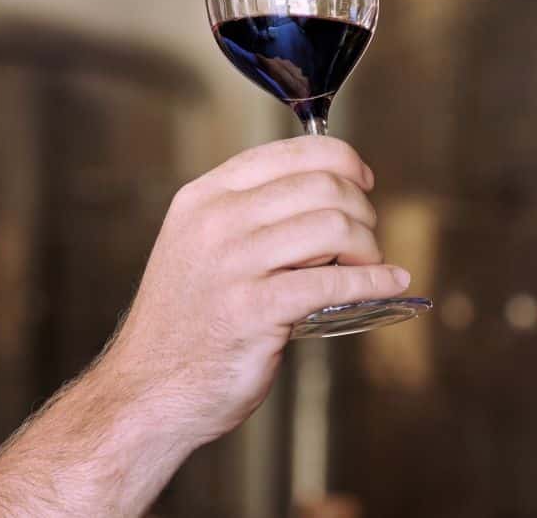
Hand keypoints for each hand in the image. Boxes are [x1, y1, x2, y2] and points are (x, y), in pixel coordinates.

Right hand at [97, 136, 408, 447]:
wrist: (147, 385)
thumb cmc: (185, 320)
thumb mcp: (198, 245)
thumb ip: (248, 216)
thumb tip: (328, 198)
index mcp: (203, 197)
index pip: (288, 152)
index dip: (340, 159)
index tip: (361, 178)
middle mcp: (215, 221)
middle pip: (320, 185)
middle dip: (361, 209)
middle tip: (365, 238)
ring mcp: (232, 264)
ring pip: (334, 226)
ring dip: (368, 246)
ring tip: (366, 266)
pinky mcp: (253, 310)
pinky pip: (334, 283)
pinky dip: (374, 281)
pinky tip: (388, 284)